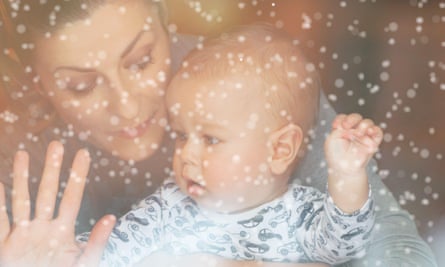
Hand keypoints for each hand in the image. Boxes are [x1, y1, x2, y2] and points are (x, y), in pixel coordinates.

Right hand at [0, 141, 114, 266]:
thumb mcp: (85, 263)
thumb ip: (96, 242)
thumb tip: (111, 217)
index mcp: (63, 231)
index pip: (73, 196)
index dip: (78, 175)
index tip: (84, 154)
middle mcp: (43, 228)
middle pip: (48, 191)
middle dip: (51, 168)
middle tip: (56, 144)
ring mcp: (23, 235)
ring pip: (22, 199)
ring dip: (21, 177)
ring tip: (22, 153)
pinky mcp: (6, 245)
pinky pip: (0, 220)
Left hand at [325, 113, 382, 175]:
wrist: (344, 168)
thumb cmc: (336, 155)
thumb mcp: (332, 139)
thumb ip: (339, 128)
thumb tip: (350, 124)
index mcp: (342, 129)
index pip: (344, 118)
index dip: (342, 119)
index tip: (336, 126)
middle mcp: (353, 130)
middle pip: (356, 117)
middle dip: (352, 119)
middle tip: (347, 126)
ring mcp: (364, 135)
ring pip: (368, 122)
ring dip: (363, 124)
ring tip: (358, 133)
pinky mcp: (373, 142)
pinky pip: (378, 132)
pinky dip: (375, 129)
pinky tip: (369, 132)